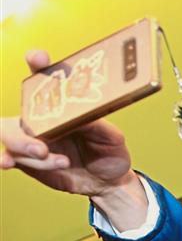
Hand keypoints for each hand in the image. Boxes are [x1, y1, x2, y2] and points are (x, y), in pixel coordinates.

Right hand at [1, 50, 136, 198]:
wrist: (109, 183)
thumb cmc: (110, 153)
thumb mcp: (112, 138)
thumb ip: (97, 126)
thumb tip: (83, 117)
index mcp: (61, 105)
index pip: (44, 79)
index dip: (37, 64)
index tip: (38, 57)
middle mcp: (41, 119)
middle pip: (18, 112)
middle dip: (22, 123)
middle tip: (42, 146)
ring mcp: (31, 140)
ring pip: (11, 137)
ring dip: (26, 148)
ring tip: (55, 159)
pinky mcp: (27, 161)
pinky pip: (9, 156)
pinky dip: (6, 158)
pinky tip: (7, 163)